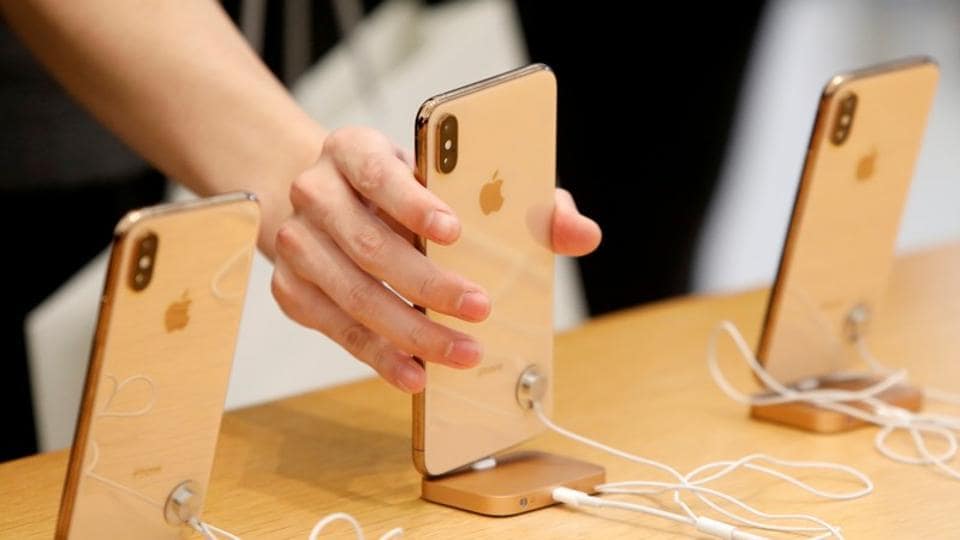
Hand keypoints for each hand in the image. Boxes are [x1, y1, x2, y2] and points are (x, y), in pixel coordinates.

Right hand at [271, 127, 600, 392]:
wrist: (330, 200)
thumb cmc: (403, 189)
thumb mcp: (455, 177)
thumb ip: (521, 201)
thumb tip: (581, 234)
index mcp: (355, 149)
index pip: (380, 172)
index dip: (414, 203)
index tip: (455, 232)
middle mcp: (317, 193)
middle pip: (369, 244)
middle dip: (428, 285)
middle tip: (480, 309)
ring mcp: (298, 244)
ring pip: (352, 294)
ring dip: (409, 331)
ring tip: (460, 353)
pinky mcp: (292, 288)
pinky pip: (335, 328)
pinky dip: (377, 355)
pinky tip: (414, 372)